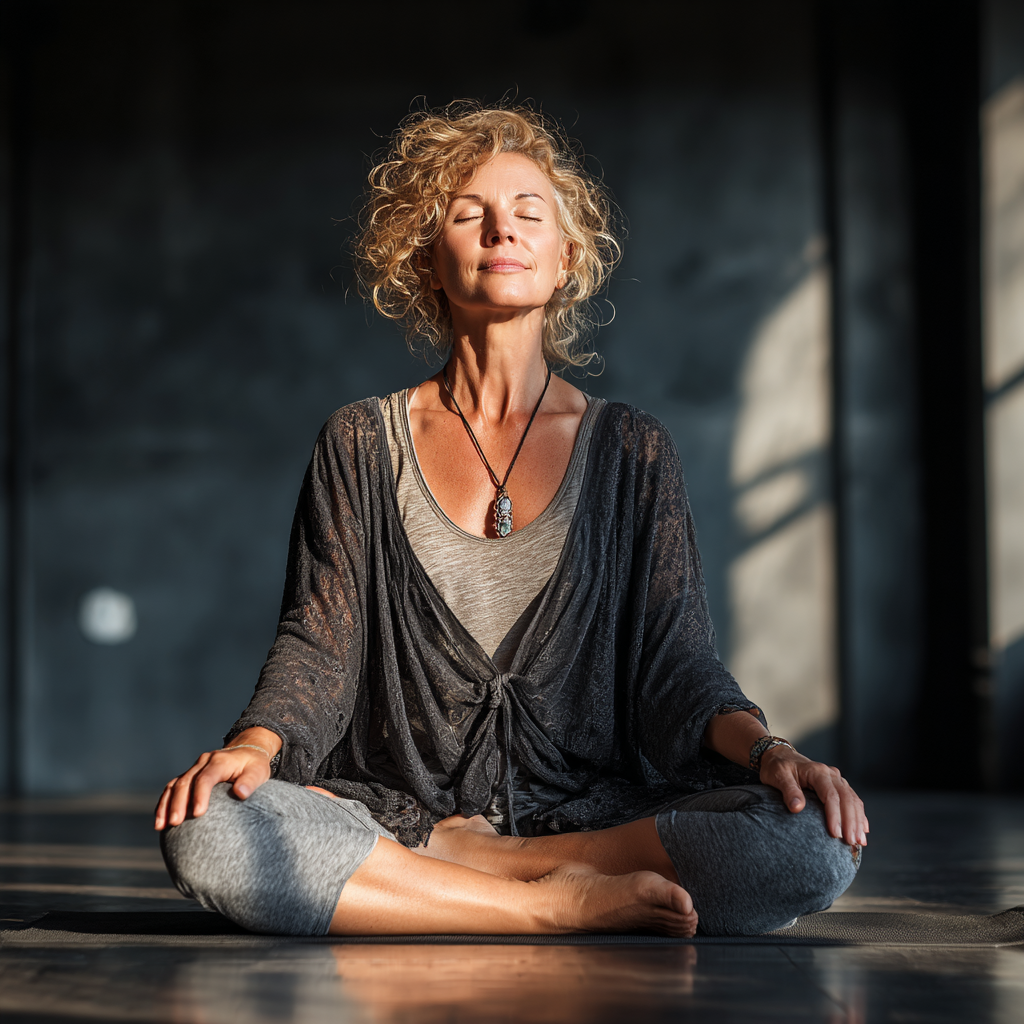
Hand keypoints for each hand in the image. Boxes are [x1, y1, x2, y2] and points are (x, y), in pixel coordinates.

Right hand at [153, 744, 271, 829]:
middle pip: (186, 782)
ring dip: (166, 805)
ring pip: (174, 785)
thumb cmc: (254, 765)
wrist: (246, 751)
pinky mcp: (189, 776)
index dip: (200, 795)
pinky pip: (172, 789)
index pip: (206, 778)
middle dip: (178, 803)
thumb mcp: (259, 771)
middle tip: (175, 823)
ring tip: (161, 826)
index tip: (197, 814)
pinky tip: (160, 822)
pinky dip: (164, 804)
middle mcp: (203, 762)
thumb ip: (250, 782)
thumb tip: (240, 793)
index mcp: (220, 761)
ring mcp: (194, 768)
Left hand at [758, 745, 868, 847]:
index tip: (835, 834)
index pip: (831, 795)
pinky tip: (863, 830)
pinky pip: (852, 800)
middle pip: (846, 798)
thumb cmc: (777, 768)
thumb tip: (797, 808)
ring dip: (858, 820)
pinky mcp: (837, 786)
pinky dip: (859, 815)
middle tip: (850, 842)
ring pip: (853, 800)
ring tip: (859, 841)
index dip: (835, 815)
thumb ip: (788, 791)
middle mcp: (830, 774)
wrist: (778, 756)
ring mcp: (836, 779)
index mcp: (817, 771)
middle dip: (850, 821)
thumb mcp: (778, 776)